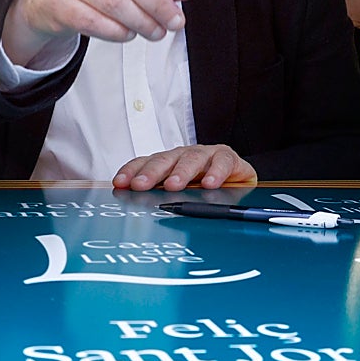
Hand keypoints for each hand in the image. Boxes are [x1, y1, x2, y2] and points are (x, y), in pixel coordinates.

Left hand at [112, 144, 257, 190]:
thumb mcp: (180, 192)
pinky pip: (221, 162)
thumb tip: (137, 205)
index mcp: (168, 161)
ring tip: (173, 185)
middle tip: (140, 185)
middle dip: (151, 173)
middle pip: (164, 160)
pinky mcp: (228, 158)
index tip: (120, 183)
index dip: (131, 171)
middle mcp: (183, 155)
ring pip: (191, 159)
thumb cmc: (203, 184)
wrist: (239, 179)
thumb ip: (161, 195)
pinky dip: (216, 172)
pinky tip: (210, 184)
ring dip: (181, 172)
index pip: (145, 163)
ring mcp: (205, 154)